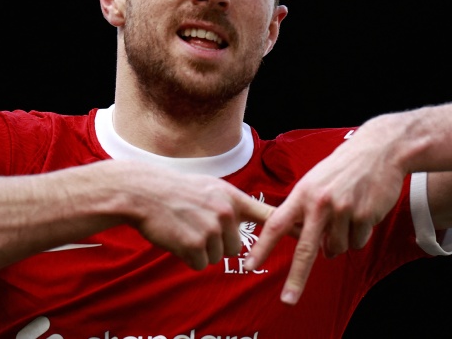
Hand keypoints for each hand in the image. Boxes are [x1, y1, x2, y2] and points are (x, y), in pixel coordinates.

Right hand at [125, 165, 274, 269]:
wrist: (144, 192)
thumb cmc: (175, 190)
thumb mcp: (210, 187)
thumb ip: (229, 203)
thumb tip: (242, 218)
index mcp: (232, 197)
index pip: (267, 215)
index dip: (288, 227)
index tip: (306, 234)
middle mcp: (226, 213)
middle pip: (236, 247)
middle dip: (218, 243)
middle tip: (197, 226)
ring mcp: (211, 229)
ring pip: (217, 257)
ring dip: (201, 250)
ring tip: (184, 228)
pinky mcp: (195, 245)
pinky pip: (200, 265)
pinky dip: (188, 257)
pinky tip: (177, 237)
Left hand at [245, 117, 407, 304]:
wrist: (379, 151)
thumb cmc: (342, 168)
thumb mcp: (314, 181)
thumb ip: (305, 211)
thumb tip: (308, 246)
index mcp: (302, 194)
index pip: (277, 225)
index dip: (262, 247)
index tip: (250, 265)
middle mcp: (320, 204)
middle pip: (305, 250)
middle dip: (296, 278)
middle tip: (287, 300)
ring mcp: (343, 211)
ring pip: (336, 249)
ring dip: (340, 241)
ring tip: (347, 214)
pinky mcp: (365, 217)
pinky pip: (357, 242)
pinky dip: (359, 234)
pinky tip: (362, 212)